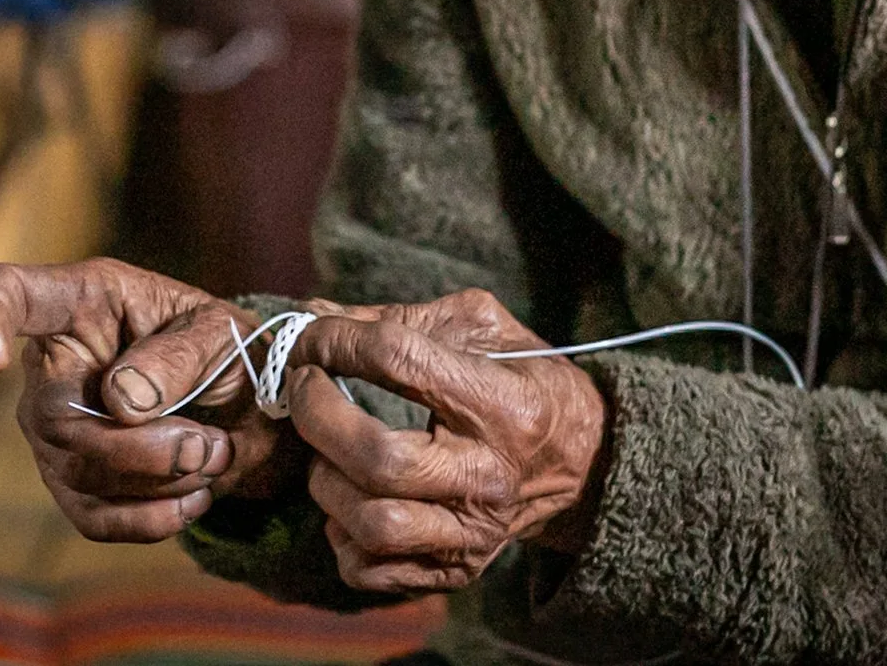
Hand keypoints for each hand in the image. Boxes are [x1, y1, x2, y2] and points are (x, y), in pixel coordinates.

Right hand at [0, 258, 301, 541]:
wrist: (249, 406)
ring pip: (77, 473)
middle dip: (138, 446)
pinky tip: (195, 498)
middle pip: (54, 417)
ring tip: (214, 455)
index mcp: (80, 300)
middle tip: (205, 444)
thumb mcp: (218, 331)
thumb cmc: (223, 347)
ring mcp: (54, 429)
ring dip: (160, 478)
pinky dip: (151, 519)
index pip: (3, 292)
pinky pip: (92, 518)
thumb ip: (175, 356)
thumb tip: (118, 403)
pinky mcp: (72, 484)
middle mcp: (54, 364)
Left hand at [284, 289, 608, 593]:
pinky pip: (370, 570)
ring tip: (326, 447)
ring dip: (325, 479)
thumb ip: (397, 319)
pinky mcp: (456, 570)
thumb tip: (314, 316)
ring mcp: (474, 534)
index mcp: (501, 403)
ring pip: (372, 524)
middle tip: (303, 386)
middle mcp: (489, 477)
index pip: (400, 361)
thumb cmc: (521, 378)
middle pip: (379, 459)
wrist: (582, 459)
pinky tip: (349, 497)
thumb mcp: (479, 328)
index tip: (314, 337)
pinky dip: (340, 534)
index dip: (339, 342)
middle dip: (317, 415)